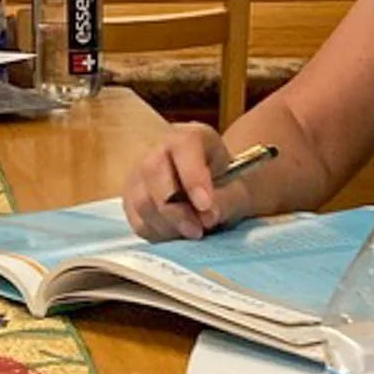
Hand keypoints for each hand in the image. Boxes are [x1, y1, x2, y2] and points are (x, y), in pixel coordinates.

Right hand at [122, 125, 254, 241]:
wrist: (214, 188)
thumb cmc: (229, 184)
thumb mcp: (242, 188)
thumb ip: (229, 199)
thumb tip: (208, 216)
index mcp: (190, 138)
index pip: (184, 146)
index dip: (192, 176)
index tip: (205, 206)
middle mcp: (160, 150)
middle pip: (153, 171)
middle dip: (174, 208)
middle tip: (197, 231)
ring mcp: (141, 174)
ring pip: (142, 200)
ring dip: (167, 225)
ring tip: (193, 234)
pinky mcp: (132, 200)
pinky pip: (137, 221)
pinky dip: (158, 234)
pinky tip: (178, 236)